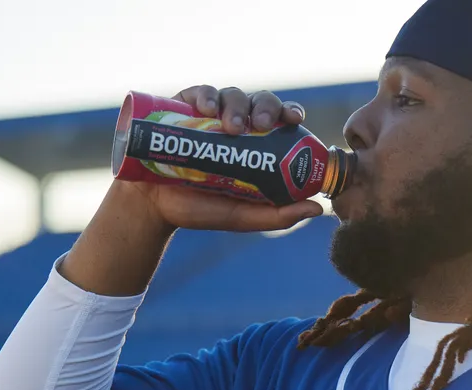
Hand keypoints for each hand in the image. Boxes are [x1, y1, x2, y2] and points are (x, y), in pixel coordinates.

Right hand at [124, 85, 323, 232]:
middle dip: (265, 106)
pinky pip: (200, 92)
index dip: (290, 113)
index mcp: (257, 144)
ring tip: (231, 126)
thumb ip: (278, 215)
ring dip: (237, 105)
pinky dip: (207, 95)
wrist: (153, 206)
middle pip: (260, 102)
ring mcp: (210, 114)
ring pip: (233, 94)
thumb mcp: (242, 216)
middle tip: (260, 124)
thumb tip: (319, 209)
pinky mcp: (183, 107)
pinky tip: (207, 109)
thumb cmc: (201, 209)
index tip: (295, 120)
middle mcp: (236, 123)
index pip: (281, 120)